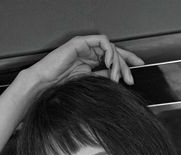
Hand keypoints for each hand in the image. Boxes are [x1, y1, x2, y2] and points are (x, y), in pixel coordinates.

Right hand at [25, 34, 143, 88]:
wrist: (44, 85)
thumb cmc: (60, 87)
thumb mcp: (88, 84)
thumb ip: (102, 78)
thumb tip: (116, 79)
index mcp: (90, 62)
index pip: (112, 59)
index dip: (126, 62)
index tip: (136, 70)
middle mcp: (89, 53)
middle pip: (114, 52)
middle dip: (125, 65)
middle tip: (129, 78)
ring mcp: (85, 47)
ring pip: (110, 47)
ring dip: (117, 60)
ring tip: (116, 75)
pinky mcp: (80, 42)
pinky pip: (101, 41)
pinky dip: (109, 51)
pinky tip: (109, 63)